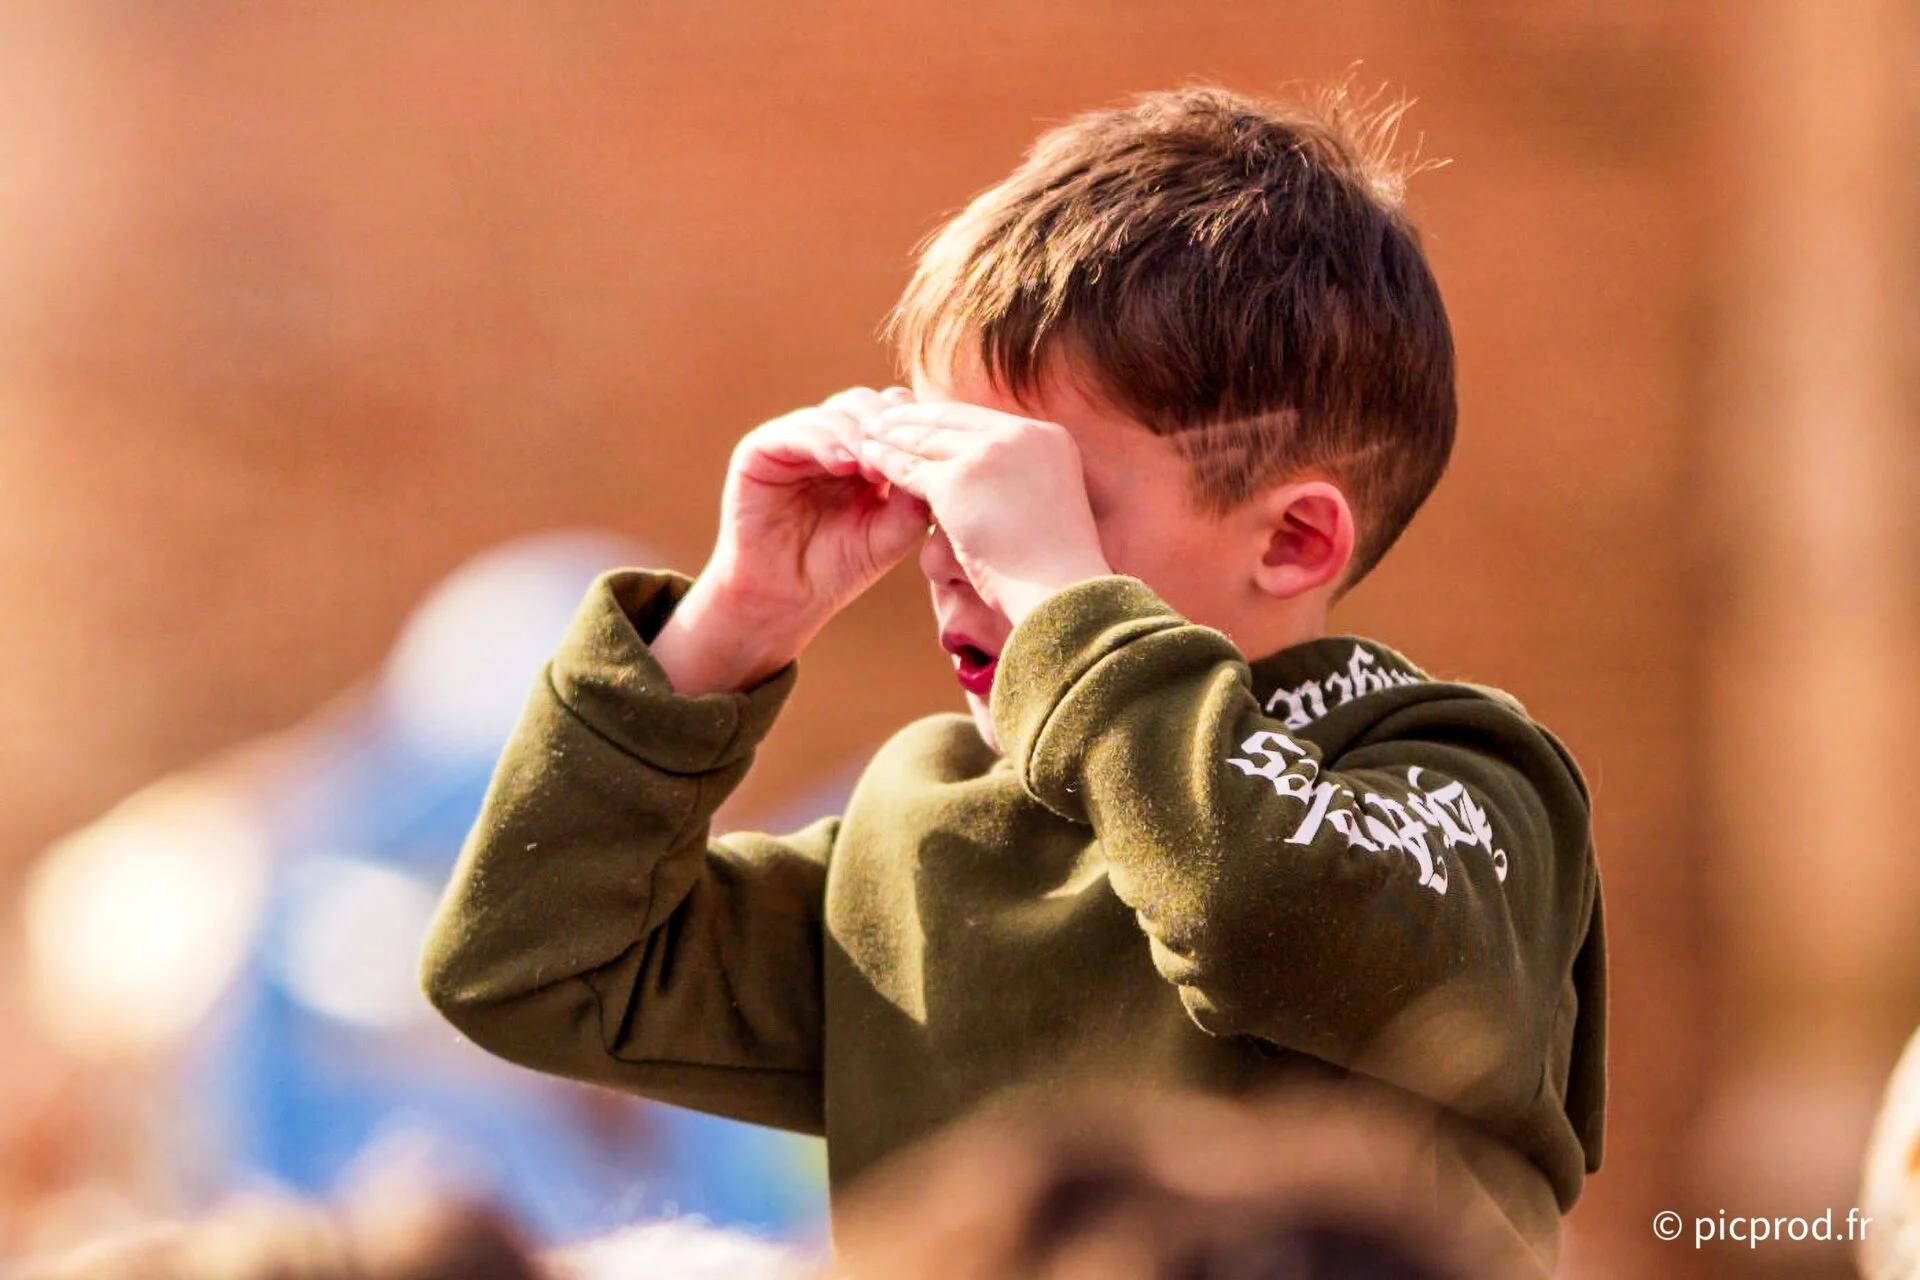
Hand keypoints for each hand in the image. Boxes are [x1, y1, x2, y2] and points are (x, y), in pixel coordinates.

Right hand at [655, 387, 928, 693]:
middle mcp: (828, 437)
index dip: (914, 428)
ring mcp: (793, 439)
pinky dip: (823, 443)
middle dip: (888, 428)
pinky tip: (844, 466)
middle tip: (903, 456)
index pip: (894, 415)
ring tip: (875, 468)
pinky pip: (794, 432)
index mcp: (862, 450)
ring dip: (860, 437)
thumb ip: (912, 499)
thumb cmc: (840, 566)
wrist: (787, 598)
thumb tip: (936, 465)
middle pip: (866, 404)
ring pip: (834, 413)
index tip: (933, 454)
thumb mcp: (890, 532)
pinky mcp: (759, 450)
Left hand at [858, 401, 1112, 623]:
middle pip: (954, 420)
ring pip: (928, 440)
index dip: (948, 419)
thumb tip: (992, 489)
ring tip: (867, 432)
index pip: (985, 420)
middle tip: (885, 417)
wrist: (1062, 592)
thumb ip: (1022, 486)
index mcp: (1048, 438)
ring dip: (894, 435)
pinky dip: (886, 462)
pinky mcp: (960, 481)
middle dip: (915, 418)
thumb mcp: (1048, 511)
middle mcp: (1021, 435)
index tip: (924, 418)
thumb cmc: (1057, 571)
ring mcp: (990, 454)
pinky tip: (867, 458)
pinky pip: (911, 468)